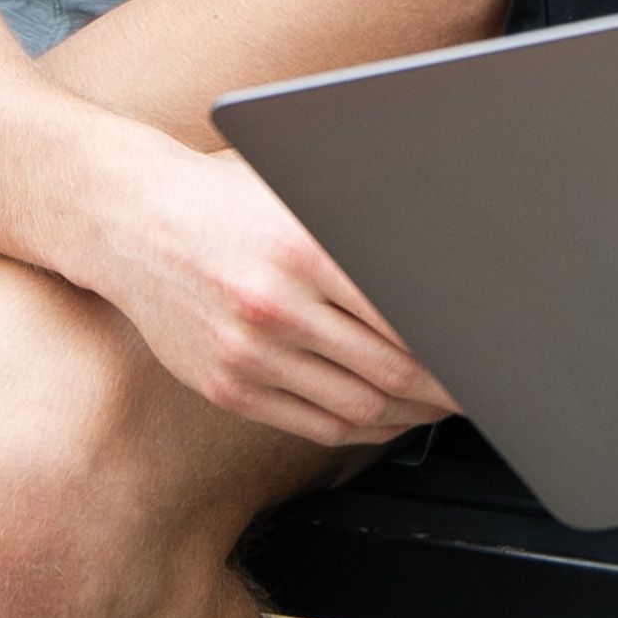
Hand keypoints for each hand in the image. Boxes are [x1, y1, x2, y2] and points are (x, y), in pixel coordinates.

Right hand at [65, 142, 458, 447]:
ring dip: (413, 413)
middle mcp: (276, 305)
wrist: (130, 220)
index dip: (458, 339)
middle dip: (449, 385)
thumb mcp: (298, 190)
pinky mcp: (227, 387)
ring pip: (359, 406)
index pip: (406, 311)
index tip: (488, 345)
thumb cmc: (225, 197)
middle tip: (482, 384)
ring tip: (442, 402)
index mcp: (304, 248)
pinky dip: (364, 427)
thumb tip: (446, 252)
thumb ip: (365, 223)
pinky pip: (315, 424)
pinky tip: (388, 415)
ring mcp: (249, 353)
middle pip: (392, 369)